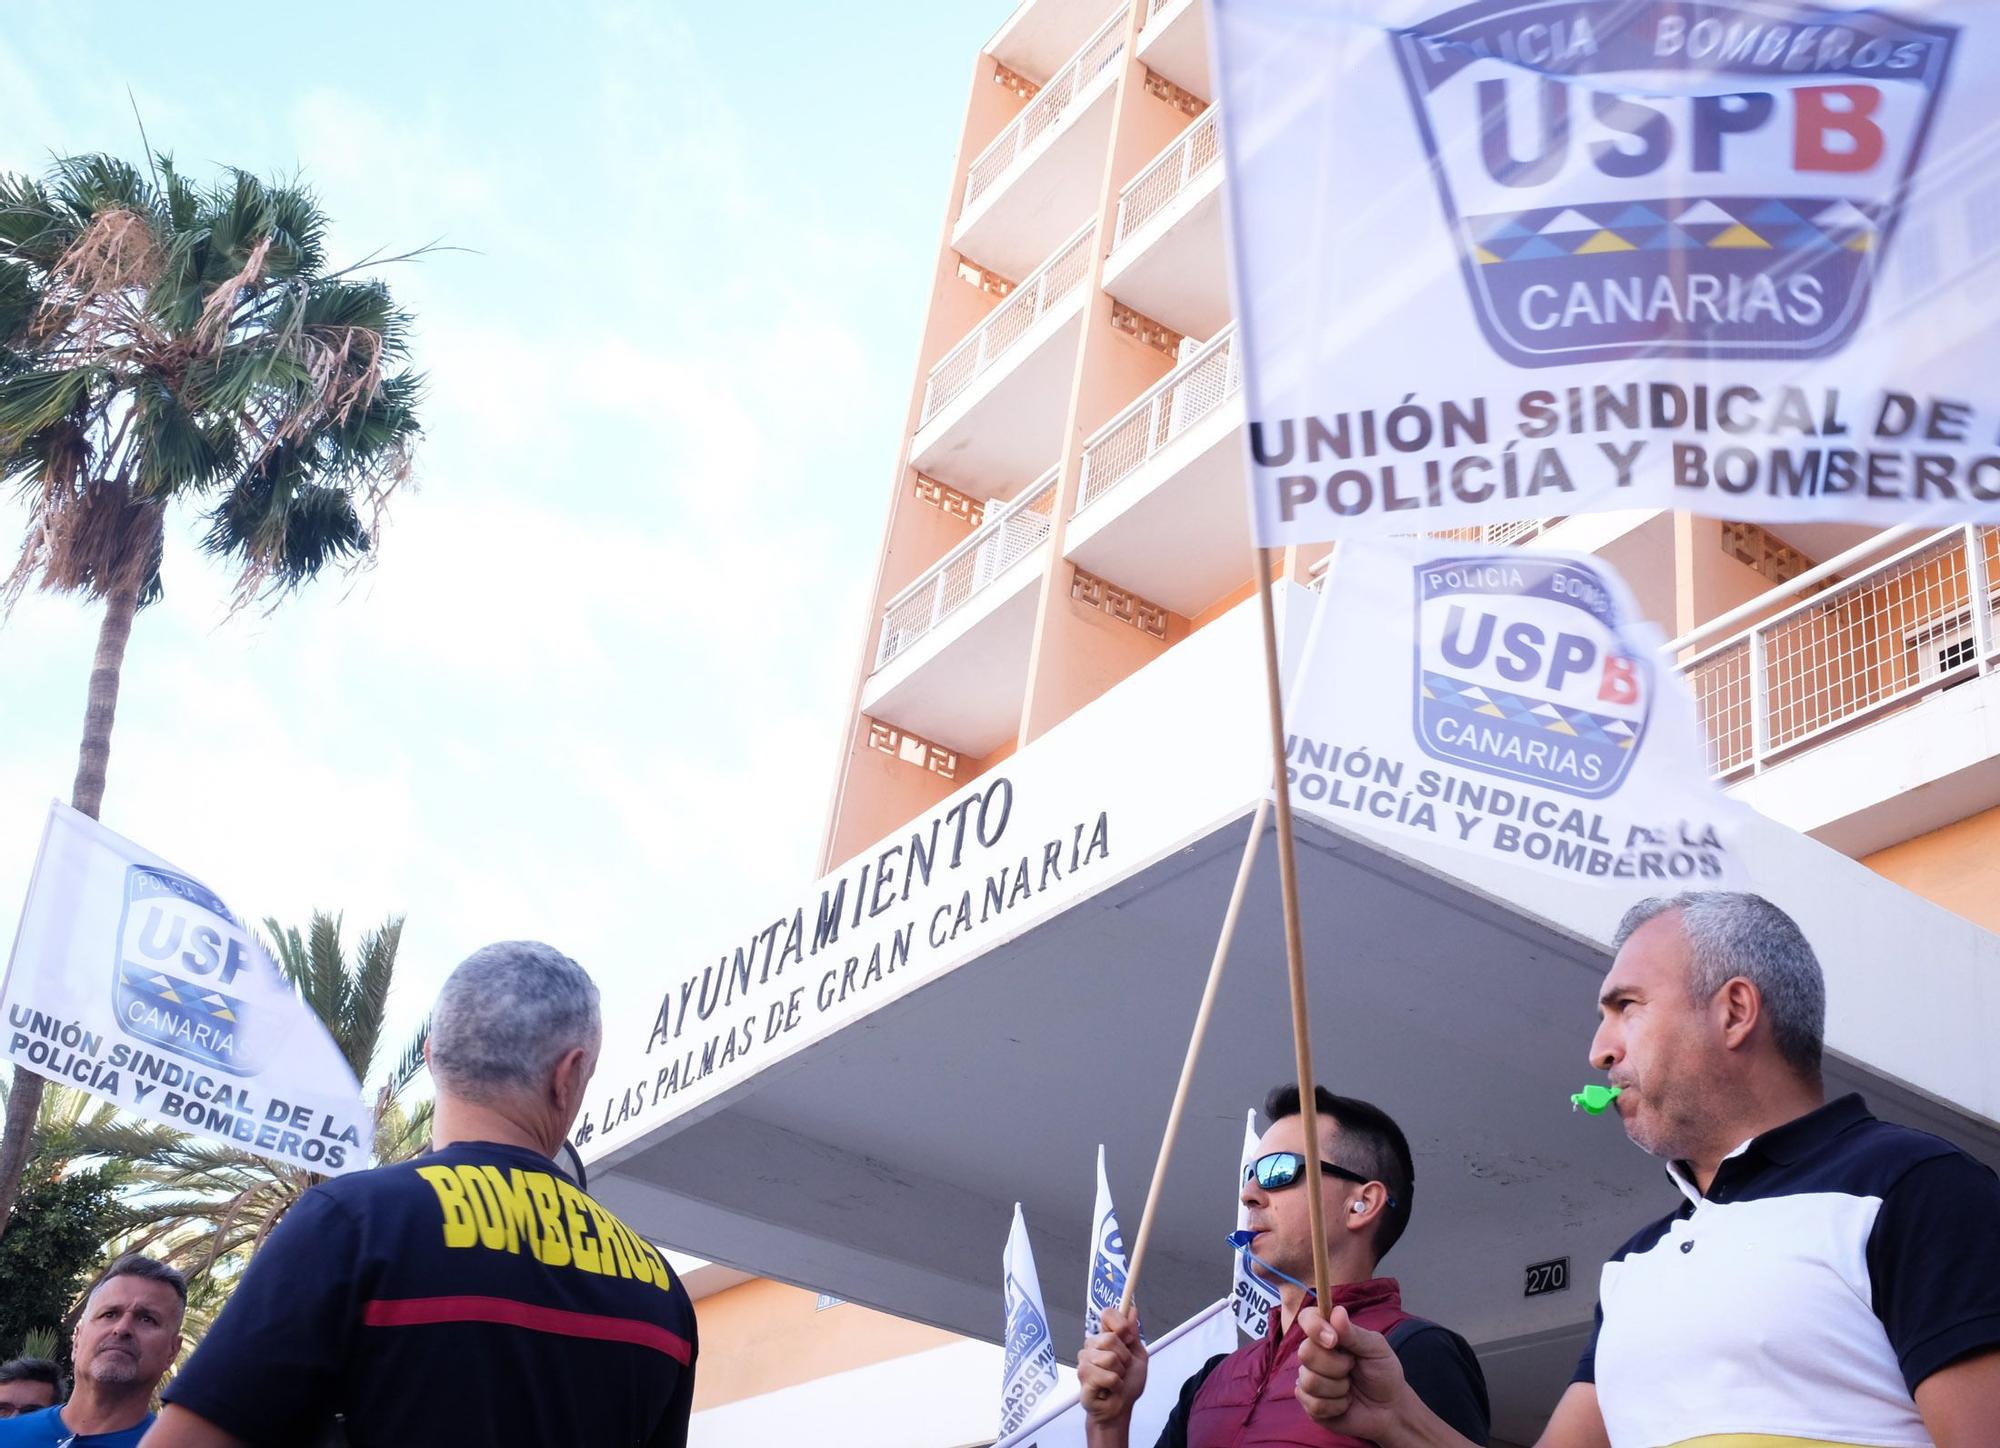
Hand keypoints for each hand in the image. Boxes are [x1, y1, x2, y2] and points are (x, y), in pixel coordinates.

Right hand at [1078, 1306, 1147, 1423]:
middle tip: (1121, 1370)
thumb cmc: (1127, 1384)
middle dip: (1124, 1357)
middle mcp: (1091, 1346)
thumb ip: (1133, 1333)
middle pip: (1111, 1338)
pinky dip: (1116, 1385)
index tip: (1128, 1338)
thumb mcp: (1137, 1356)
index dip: (1121, 1324)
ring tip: (1114, 1381)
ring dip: (1120, 1374)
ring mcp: (1084, 1361)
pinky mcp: (1083, 1377)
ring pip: (1110, 1358)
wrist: (1119, 1409)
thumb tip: (1132, 1309)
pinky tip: (1108, 1390)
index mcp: (1103, 1338)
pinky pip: (1108, 1376)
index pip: (1107, 1314)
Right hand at [1294, 1304, 1408, 1438]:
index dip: (1314, 1326)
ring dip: (1338, 1388)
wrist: (1390, 1409)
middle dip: (1335, 1365)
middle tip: (1352, 1368)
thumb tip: (1337, 1311)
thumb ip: (1354, 1333)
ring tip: (1350, 1388)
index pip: (1307, 1318)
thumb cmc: (1384, 1373)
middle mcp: (1316, 1354)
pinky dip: (1336, 1406)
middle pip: (1305, 1352)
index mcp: (1329, 1334)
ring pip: (1309, 1381)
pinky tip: (1345, 1403)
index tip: (1333, 1340)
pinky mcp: (1311, 1404)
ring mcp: (1310, 1379)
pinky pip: (1313, 1404)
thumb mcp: (1376, 1349)